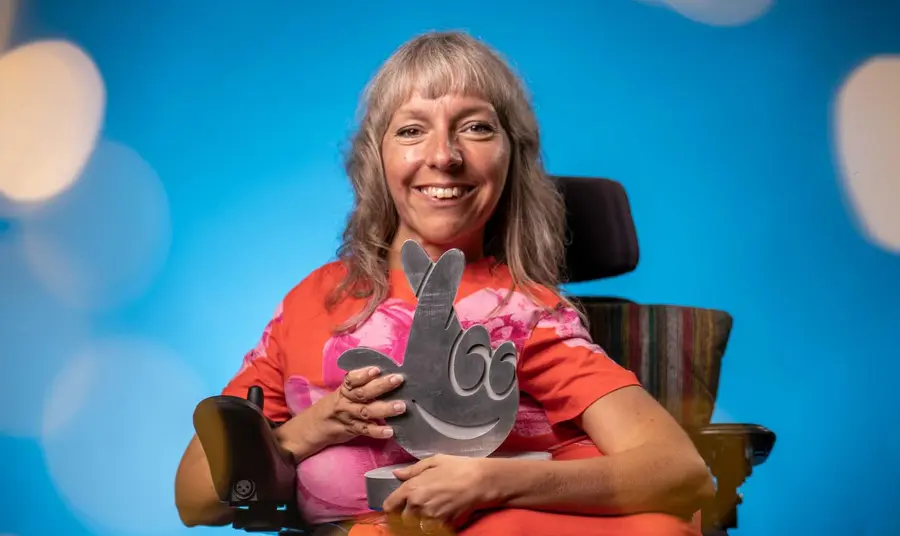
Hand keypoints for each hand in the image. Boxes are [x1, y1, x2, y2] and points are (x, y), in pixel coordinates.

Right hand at [276, 366, 405, 459]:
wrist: (314, 428)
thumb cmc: (334, 406)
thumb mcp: (342, 393)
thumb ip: (359, 386)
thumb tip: (384, 375)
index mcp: (344, 390)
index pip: (352, 379)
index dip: (364, 374)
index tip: (377, 369)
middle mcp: (346, 402)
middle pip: (363, 393)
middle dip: (381, 386)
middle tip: (398, 379)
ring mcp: (349, 417)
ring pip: (366, 411)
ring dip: (385, 409)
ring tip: (401, 406)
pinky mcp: (352, 430)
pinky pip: (365, 431)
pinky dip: (378, 431)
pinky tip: (390, 431)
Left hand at [383, 454, 494, 532]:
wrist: (481, 482)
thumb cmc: (458, 467)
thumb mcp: (434, 461)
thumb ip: (413, 470)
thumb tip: (396, 474)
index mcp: (412, 488)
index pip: (389, 505)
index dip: (391, 506)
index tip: (395, 505)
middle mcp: (418, 505)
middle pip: (401, 519)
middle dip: (405, 514)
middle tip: (412, 509)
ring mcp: (430, 518)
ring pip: (414, 527)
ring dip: (417, 522)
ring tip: (424, 514)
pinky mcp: (443, 525)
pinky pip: (430, 529)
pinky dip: (431, 525)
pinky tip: (436, 517)